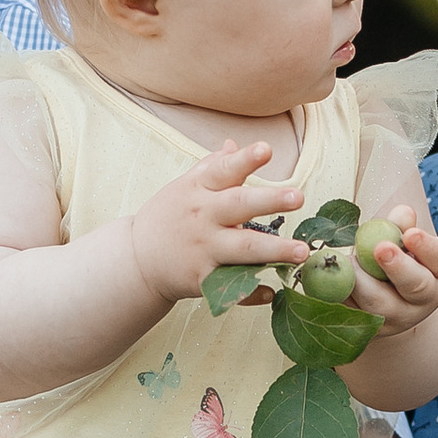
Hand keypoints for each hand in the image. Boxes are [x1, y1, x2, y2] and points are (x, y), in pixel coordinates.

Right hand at [127, 140, 309, 308]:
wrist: (136, 259)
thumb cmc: (168, 217)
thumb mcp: (184, 187)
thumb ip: (211, 167)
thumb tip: (233, 144)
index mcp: (198, 189)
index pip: (223, 170)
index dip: (245, 159)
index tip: (266, 150)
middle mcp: (202, 216)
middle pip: (239, 206)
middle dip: (269, 200)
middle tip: (297, 197)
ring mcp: (203, 248)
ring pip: (243, 248)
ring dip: (275, 250)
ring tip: (301, 251)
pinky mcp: (202, 278)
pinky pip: (231, 286)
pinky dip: (250, 293)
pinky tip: (269, 292)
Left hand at [344, 216, 437, 339]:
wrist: (387, 304)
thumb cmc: (398, 261)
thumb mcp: (405, 244)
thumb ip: (403, 226)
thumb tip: (403, 213)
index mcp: (437, 274)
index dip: (426, 247)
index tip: (411, 234)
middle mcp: (422, 301)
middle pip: (415, 286)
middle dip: (398, 267)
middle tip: (381, 248)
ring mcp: (394, 319)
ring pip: (376, 303)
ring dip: (359, 279)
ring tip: (345, 260)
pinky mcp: (367, 330)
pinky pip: (349, 311)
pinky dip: (336, 294)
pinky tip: (326, 279)